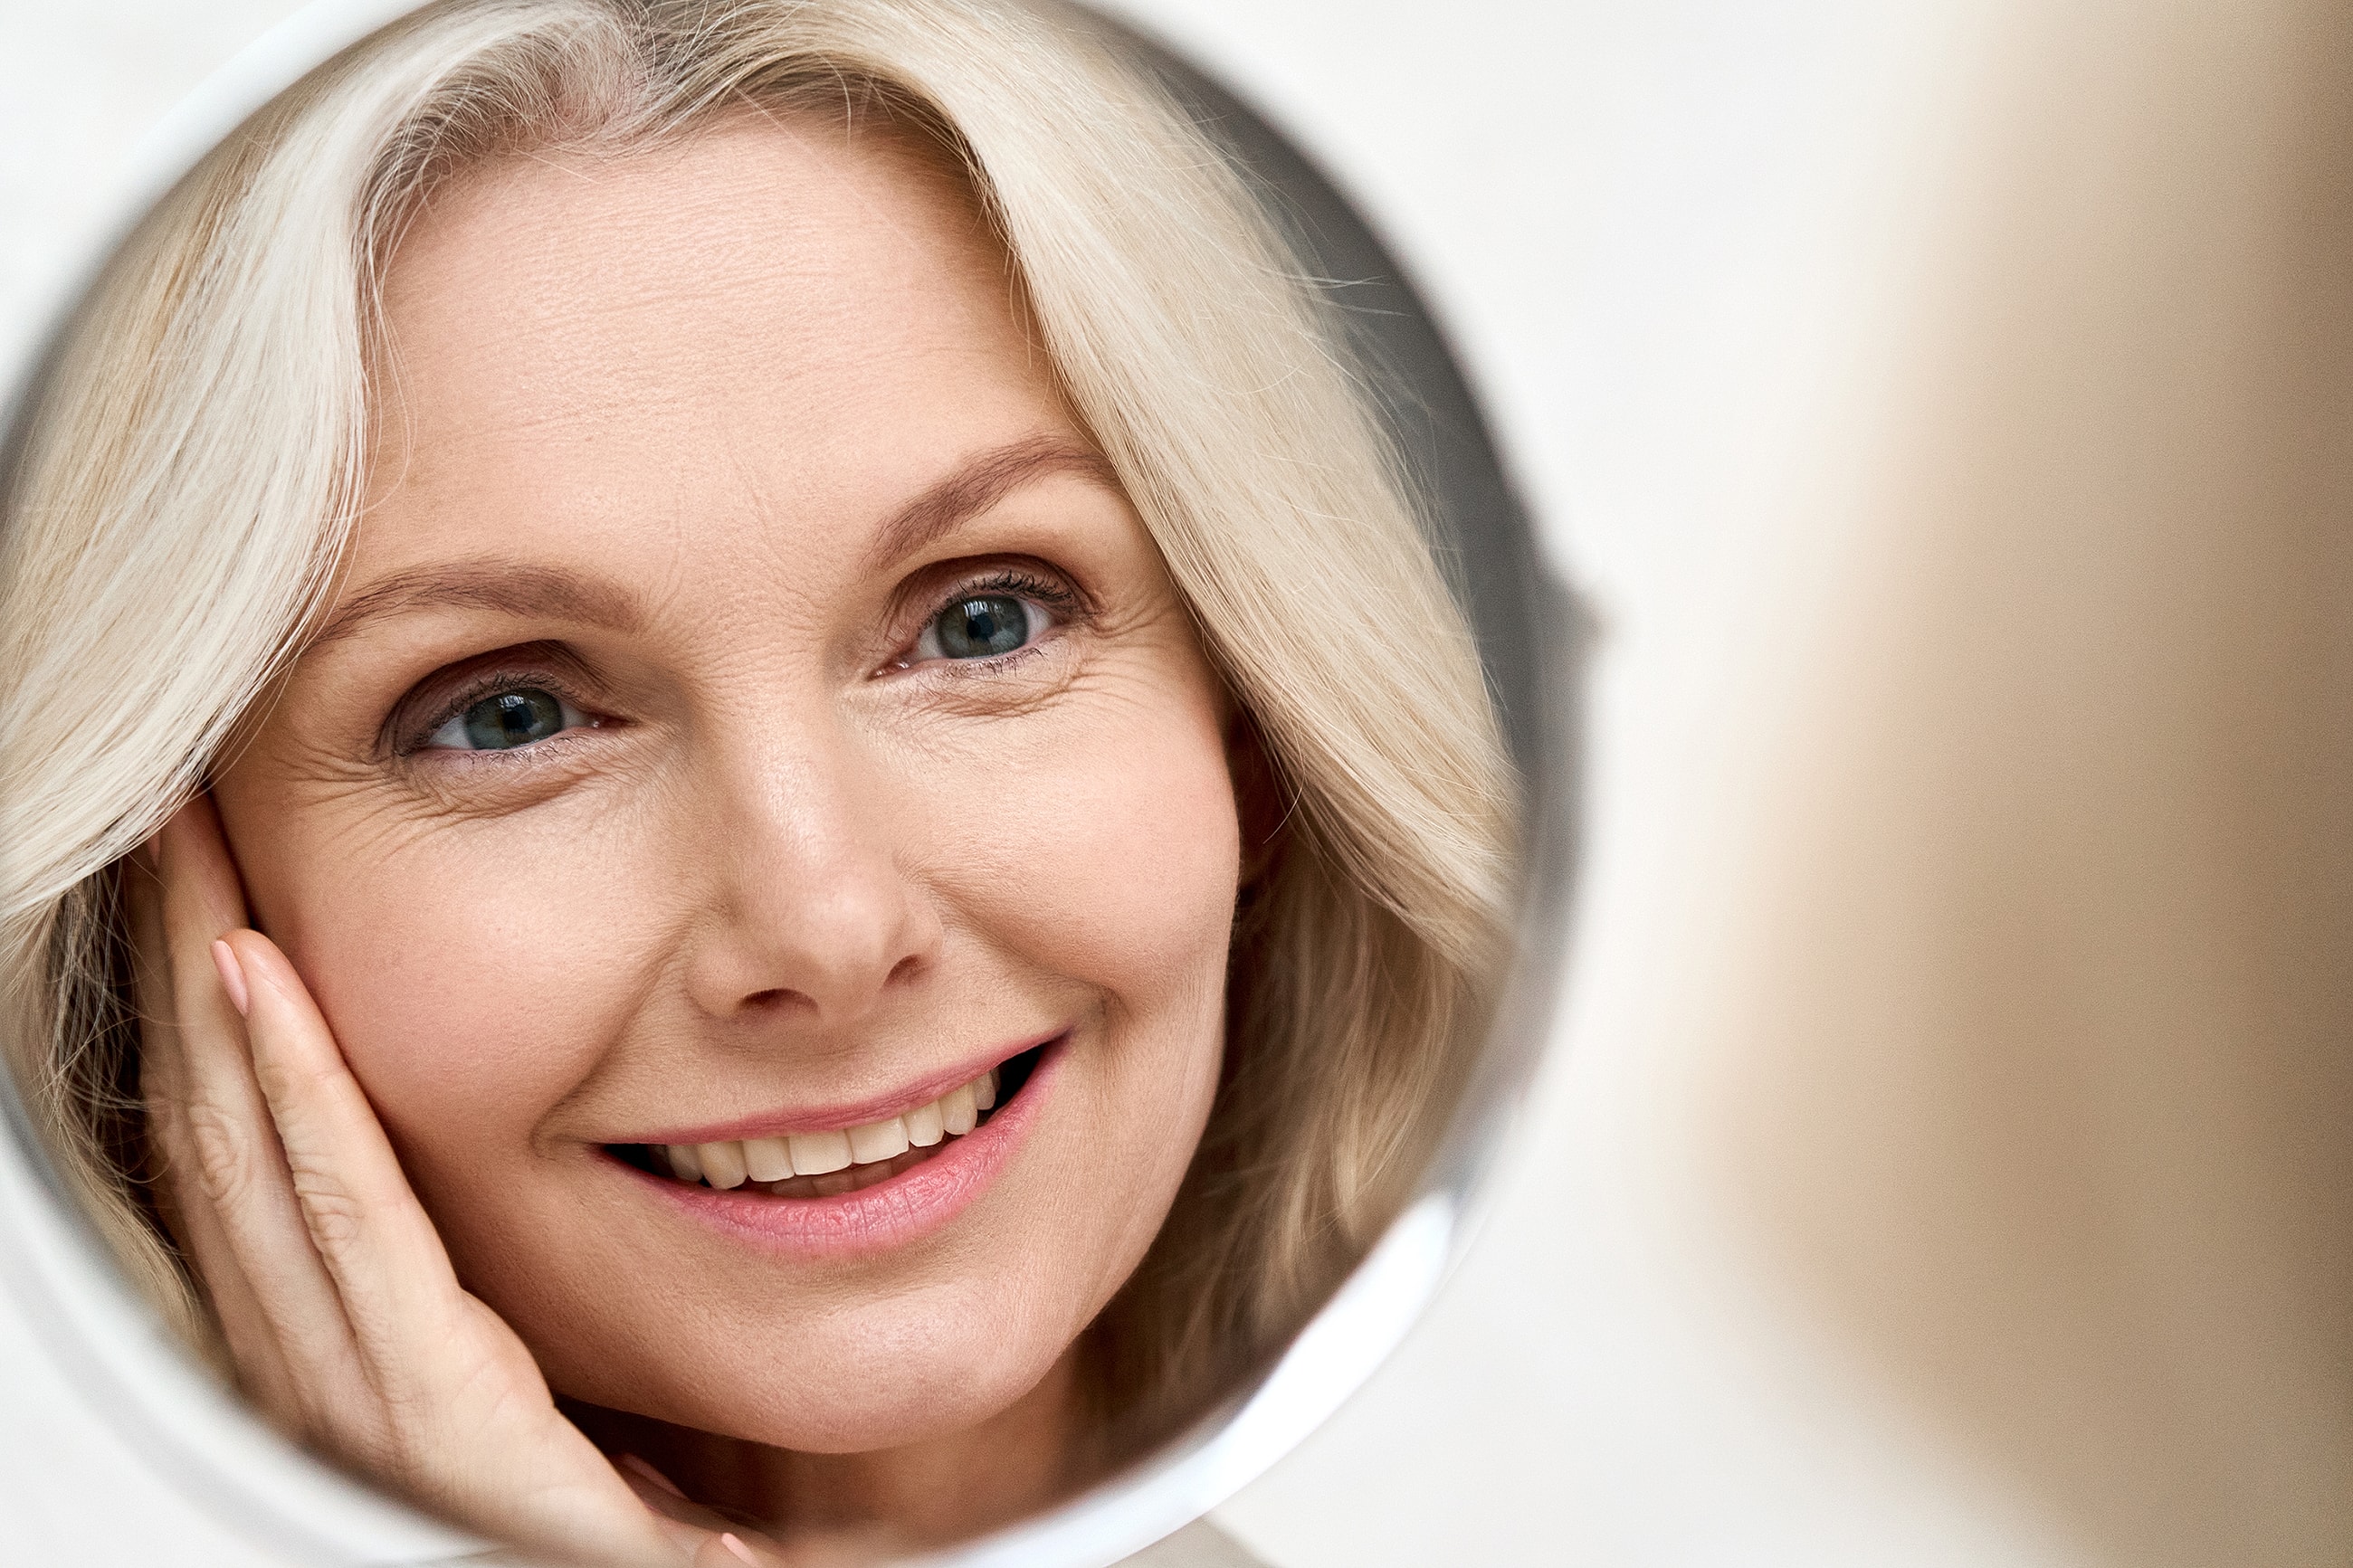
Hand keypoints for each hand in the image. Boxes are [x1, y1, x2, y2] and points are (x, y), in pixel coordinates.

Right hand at [127, 796, 789, 1567]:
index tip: (207, 887)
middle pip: (221, 1114)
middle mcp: (307, 1345)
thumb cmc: (570, 1529)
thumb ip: (498, 1310)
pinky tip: (261, 972)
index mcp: (338, 1336)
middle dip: (185, 961)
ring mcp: (341, 1367)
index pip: (255, 1140)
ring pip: (246, 1133)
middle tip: (167, 824)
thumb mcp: (529, 1394)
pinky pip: (338, 1200)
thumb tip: (541, 1185)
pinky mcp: (411, 1385)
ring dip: (211, 983)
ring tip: (186, 854)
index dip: (217, 1013)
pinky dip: (291, 1077)